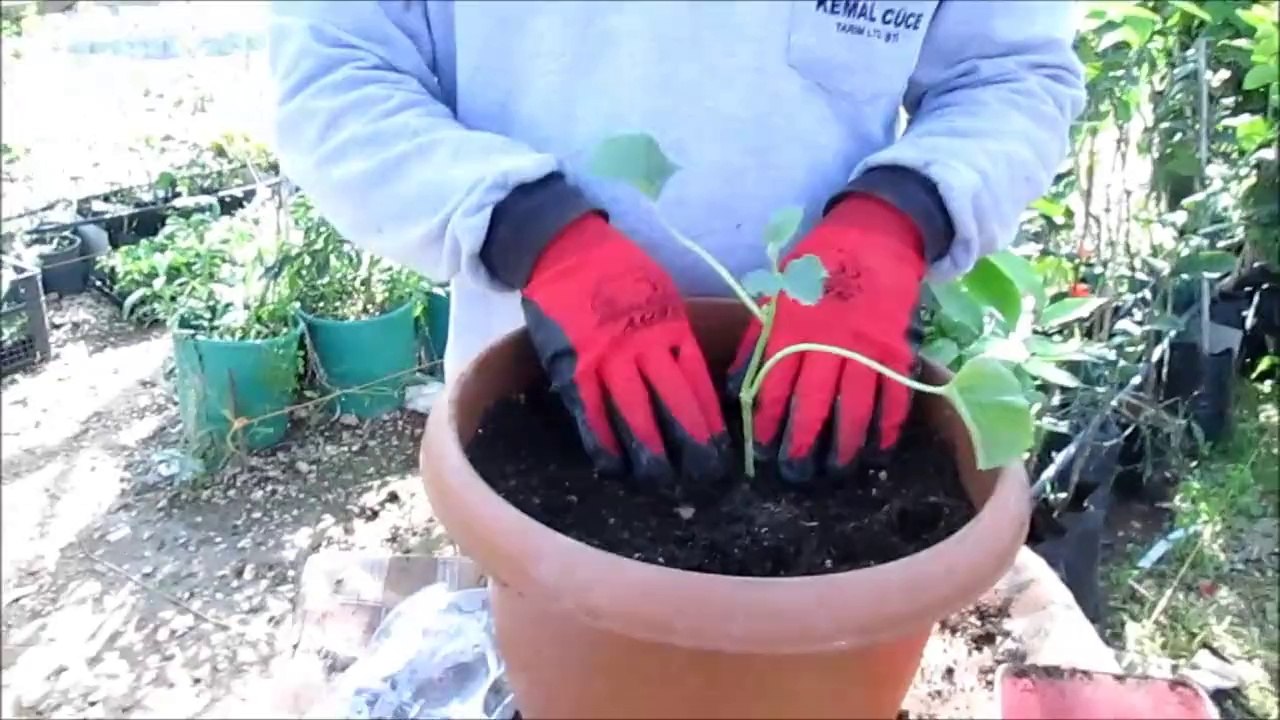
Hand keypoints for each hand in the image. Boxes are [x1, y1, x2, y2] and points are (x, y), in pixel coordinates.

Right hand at [522, 212, 729, 496]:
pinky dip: (601, 442)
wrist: (564, 247)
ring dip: (649, 452)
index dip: (711, 422)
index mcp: (671, 327)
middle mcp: (644, 346)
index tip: (723, 453)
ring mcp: (606, 358)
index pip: (699, 385)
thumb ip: (676, 335)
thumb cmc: (620, 270)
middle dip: (690, 445)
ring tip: (660, 481)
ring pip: (633, 415)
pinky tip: (612, 467)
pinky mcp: (572, 366)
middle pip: (673, 404)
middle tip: (703, 477)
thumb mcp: (662, 294)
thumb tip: (696, 378)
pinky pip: (589, 412)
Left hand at [729, 194, 925, 483]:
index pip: (776, 386)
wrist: (873, 235)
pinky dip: (889, 424)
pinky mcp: (897, 348)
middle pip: (815, 403)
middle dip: (804, 443)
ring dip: (846, 443)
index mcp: (793, 329)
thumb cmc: (815, 267)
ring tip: (837, 471)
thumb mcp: (776, 296)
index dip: (769, 422)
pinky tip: (879, 449)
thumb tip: (735, 387)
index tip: (763, 452)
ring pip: (856, 405)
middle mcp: (829, 343)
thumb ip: (756, 342)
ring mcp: (867, 347)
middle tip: (796, 476)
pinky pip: (895, 394)